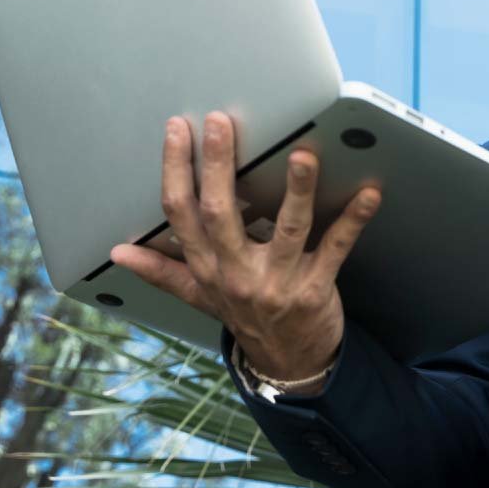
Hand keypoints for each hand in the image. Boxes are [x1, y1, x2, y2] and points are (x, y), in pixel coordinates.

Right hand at [109, 111, 381, 379]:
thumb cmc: (245, 318)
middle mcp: (236, 274)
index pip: (180, 214)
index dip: (175, 170)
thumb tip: (119, 251)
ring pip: (286, 229)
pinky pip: (336, 249)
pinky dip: (353, 220)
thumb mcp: (200, 296)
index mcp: (207, 268)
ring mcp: (277, 282)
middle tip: (220, 123)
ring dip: (297, 190)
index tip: (177, 129)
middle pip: (221, 214)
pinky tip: (369, 193)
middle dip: (217, 166)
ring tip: (302, 154)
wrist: (289, 365)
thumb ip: (162, 271)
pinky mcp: (316, 289)